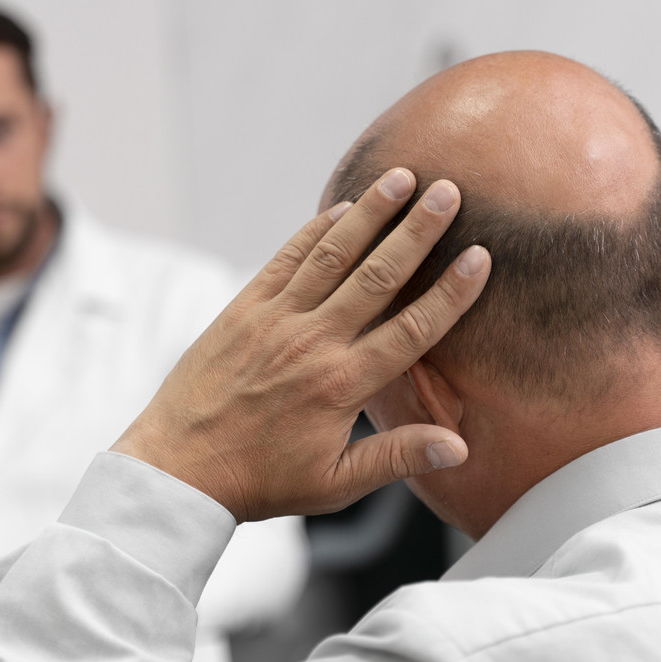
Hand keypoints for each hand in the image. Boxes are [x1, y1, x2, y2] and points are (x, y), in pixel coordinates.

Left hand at [112, 168, 489, 521]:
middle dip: (417, 231)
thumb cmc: (261, 481)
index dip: (450, 292)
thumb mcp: (334, 484)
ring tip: (402, 177)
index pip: (412, 329)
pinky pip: (287, 259)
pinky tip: (342, 208)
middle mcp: (312, 343)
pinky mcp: (244, 309)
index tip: (480, 256)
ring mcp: (276, 320)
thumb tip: (458, 448)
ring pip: (333, 254)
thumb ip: (398, 457)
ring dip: (371, 213)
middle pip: (378, 275)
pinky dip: (316, 230)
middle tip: (449, 191)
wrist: (180, 469)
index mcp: (341, 386)